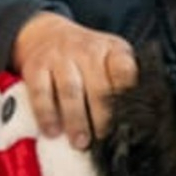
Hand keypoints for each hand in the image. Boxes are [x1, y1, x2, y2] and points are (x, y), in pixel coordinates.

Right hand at [11, 11, 138, 148]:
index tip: (129, 120)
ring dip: (76, 120)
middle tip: (104, 140)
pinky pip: (41, 93)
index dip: (126, 95)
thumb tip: (139, 117)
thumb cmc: (87, 56)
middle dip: (102, 118)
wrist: (45, 33)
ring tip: (81, 142)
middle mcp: (87, 50)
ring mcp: (60, 58)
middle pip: (99, 87)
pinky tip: (53, 131)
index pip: (124, 71)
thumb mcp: (111, 57)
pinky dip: (46, 114)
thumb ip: (124, 81)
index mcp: (113, 49)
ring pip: (71, 91)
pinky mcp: (36, 67)